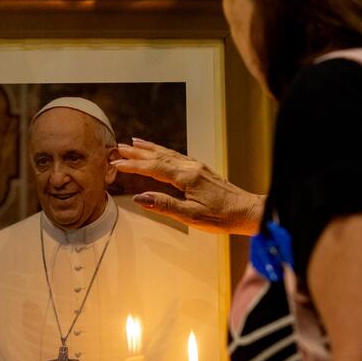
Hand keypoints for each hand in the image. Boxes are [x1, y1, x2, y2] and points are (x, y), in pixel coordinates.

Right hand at [113, 138, 263, 235]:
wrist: (246, 211)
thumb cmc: (221, 217)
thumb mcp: (191, 216)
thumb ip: (164, 206)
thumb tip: (140, 198)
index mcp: (187, 177)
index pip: (153, 167)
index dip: (133, 165)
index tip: (116, 163)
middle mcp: (191, 167)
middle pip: (159, 156)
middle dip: (137, 152)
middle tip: (117, 148)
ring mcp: (197, 166)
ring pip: (168, 153)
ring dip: (149, 148)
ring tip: (133, 143)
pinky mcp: (202, 170)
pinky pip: (177, 156)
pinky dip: (163, 151)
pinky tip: (159, 152)